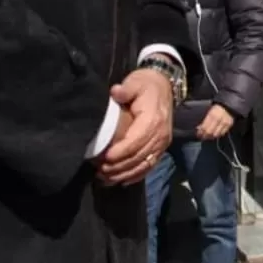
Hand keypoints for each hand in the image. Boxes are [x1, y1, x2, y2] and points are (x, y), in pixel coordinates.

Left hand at [98, 68, 173, 185]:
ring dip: (125, 174)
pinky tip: (121, 181)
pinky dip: (136, 175)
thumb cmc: (146, 85)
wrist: (164, 85)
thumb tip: (115, 92)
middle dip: (118, 166)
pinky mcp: (161, 147)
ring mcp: (163, 143)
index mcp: (153, 120)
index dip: (120, 152)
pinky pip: (150, 166)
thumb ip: (126, 88)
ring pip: (144, 165)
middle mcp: (161, 134)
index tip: (103, 158)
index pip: (136, 141)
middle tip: (99, 171)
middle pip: (138, 157)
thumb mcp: (136, 82)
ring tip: (105, 178)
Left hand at [196, 104, 234, 140]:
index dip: (200, 132)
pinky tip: (214, 134)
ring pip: (216, 134)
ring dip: (210, 137)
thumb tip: (199, 128)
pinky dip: (217, 135)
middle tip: (202, 137)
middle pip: (209, 132)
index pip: (204, 127)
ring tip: (208, 136)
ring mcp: (224, 123)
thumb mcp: (209, 111)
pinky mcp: (229, 125)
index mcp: (212, 115)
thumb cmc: (217, 108)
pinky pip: (222, 134)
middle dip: (204, 136)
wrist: (228, 105)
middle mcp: (218, 119)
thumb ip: (204, 120)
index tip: (198, 134)